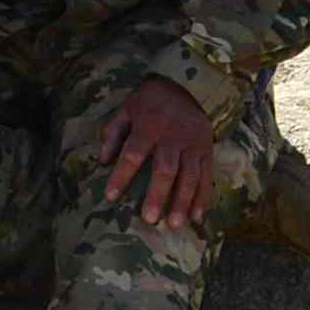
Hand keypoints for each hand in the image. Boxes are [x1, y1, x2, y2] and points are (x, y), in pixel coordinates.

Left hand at [90, 77, 221, 227]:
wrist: (186, 84)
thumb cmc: (149, 102)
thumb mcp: (126, 110)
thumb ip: (113, 134)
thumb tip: (102, 161)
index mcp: (149, 126)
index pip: (133, 153)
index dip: (122, 176)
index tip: (110, 197)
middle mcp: (173, 136)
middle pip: (166, 169)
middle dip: (158, 195)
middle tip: (150, 219)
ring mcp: (193, 144)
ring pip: (190, 176)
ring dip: (183, 202)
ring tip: (174, 224)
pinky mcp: (207, 149)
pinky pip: (207, 175)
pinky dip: (203, 197)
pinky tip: (198, 216)